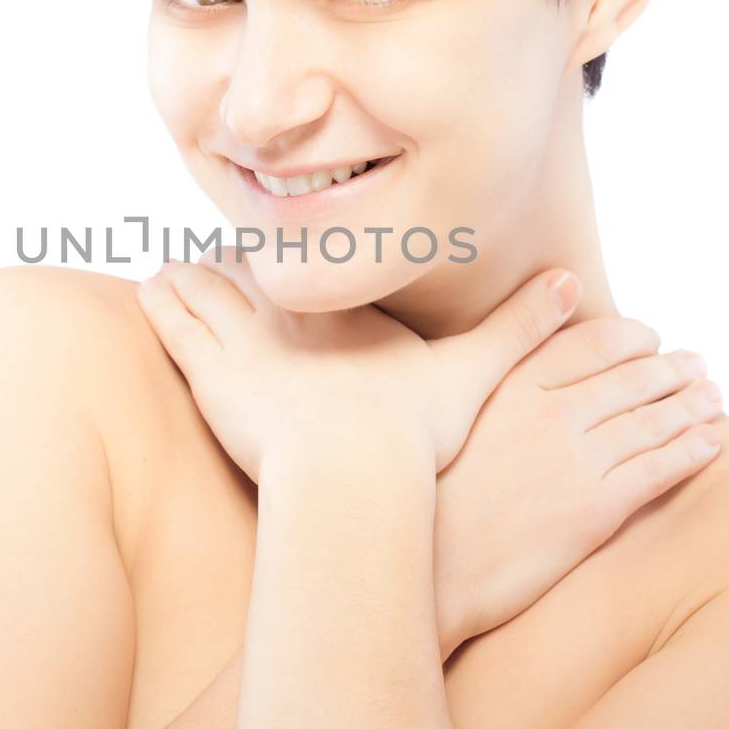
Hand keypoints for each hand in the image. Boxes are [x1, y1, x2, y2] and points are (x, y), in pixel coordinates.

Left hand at [135, 256, 581, 480]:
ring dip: (190, 277)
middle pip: (253, 263)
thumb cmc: (414, 431)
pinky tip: (151, 293)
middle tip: (222, 264)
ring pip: (203, 282)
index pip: (315, 264)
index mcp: (348, 306)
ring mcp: (246, 334)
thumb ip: (521, 328)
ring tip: (176, 276)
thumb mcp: (477, 373)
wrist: (353, 472)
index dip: (296, 260)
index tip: (285, 256)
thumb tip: (577, 287)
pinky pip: (171, 320)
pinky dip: (160, 302)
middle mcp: (294, 307)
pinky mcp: (208, 368)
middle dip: (236, 263)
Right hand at [432, 315, 724, 656]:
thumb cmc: (429, 493)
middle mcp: (551, 412)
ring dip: (691, 406)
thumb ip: (492, 369)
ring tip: (714, 398)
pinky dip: (690, 453)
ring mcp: (577, 459)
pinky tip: (710, 444)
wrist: (433, 565)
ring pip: (652, 422)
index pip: (592, 343)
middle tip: (697, 365)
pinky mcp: (595, 509)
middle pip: (631, 379)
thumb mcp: (449, 413)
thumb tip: (521, 334)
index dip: (630, 337)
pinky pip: (657, 471)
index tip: (649, 338)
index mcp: (514, 383)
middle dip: (671, 369)